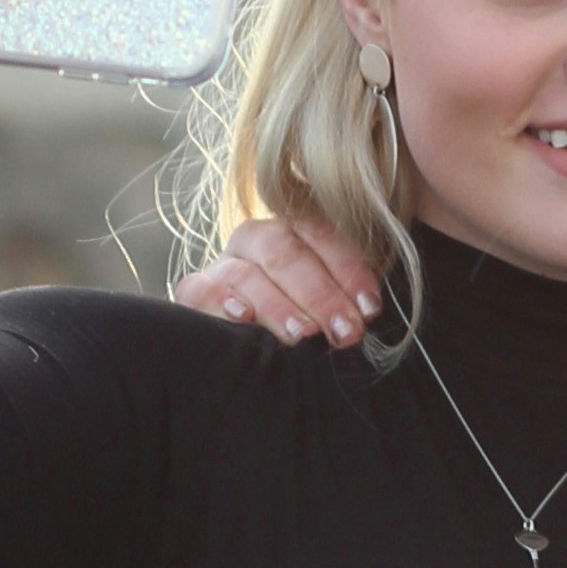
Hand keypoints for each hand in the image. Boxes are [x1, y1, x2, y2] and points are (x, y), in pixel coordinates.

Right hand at [175, 214, 382, 345]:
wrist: (254, 339)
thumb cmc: (306, 319)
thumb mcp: (332, 302)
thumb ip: (349, 297)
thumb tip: (369, 314)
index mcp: (295, 228)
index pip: (322, 236)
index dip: (348, 272)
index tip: (369, 309)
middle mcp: (257, 238)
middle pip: (285, 253)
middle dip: (320, 294)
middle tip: (344, 330)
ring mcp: (224, 263)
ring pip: (247, 273)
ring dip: (278, 305)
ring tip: (303, 334)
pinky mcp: (196, 289)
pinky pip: (200, 289)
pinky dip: (221, 301)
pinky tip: (243, 317)